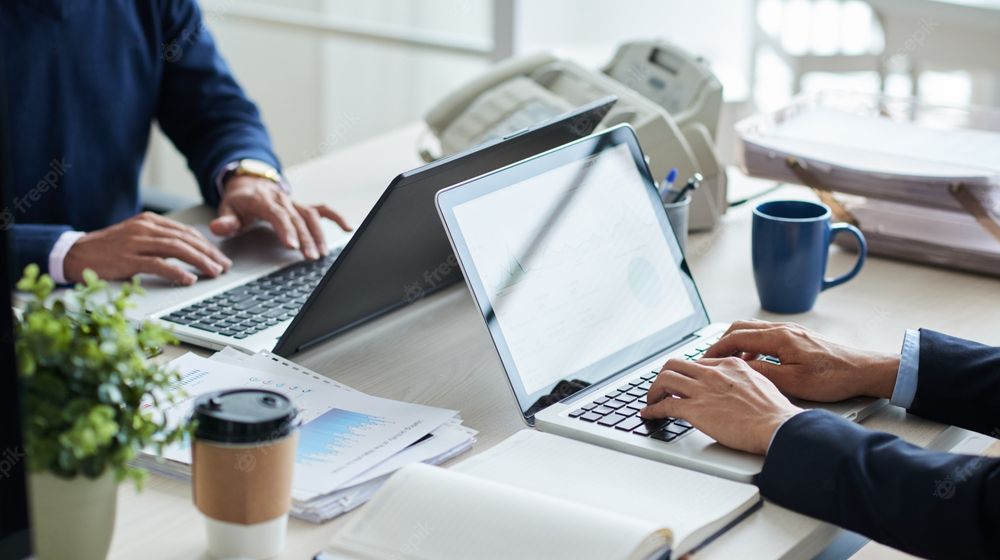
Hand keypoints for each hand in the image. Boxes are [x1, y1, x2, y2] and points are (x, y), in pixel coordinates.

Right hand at [64, 212, 231, 285]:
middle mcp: (145, 229)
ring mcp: (136, 243)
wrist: (75, 253)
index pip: (186, 232)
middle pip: (186, 239)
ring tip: (214, 272)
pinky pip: (158, 264)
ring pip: (177, 249)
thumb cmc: (109, 249)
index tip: (221, 257)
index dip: (207, 245)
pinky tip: (189, 279)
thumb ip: (161, 240)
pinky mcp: (127, 259)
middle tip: (224, 266)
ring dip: (200, 261)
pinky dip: (176, 271)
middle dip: (209, 253)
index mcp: (150, 221)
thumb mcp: (137, 237)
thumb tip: (191, 250)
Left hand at [210, 176, 350, 260]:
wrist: (250, 184)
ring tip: (321, 253)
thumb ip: (225, 220)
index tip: (292, 245)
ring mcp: (295, 202)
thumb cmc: (240, 202)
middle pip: (297, 219)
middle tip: (309, 257)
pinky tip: (347, 228)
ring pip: (311, 216)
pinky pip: (323, 210)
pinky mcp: (303, 206)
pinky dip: (336, 218)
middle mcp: (282, 199)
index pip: (277, 214)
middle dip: (305, 239)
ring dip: (318, 235)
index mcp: (263, 199)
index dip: (286, 229)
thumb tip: (219, 227)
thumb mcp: (227, 209)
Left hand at [641, 357, 802, 454]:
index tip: (682, 381)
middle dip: (664, 376)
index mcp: (730, 365)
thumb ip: (744, 380)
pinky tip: (649, 414)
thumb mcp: (761, 383)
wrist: (777, 426)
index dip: (686, 373)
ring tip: (651, 400)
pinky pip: (665, 405)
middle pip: (675, 365)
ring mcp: (702, 390)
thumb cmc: (774, 412)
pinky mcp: (695, 410)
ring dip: (653, 391)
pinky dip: (652, 409)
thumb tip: (737, 388)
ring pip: (664, 380)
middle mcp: (713, 373)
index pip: (698, 363)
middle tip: (661, 388)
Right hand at [703, 320, 899, 401]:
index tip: (703, 359)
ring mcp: (791, 331)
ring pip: (753, 330)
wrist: (863, 370)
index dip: (716, 348)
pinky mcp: (798, 336)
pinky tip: (755, 362)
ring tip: (728, 362)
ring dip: (737, 343)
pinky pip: (766, 335)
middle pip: (741, 327)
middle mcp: (783, 329)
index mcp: (779, 337)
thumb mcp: (793, 381)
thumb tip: (739, 367)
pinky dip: (752, 345)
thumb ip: (763, 372)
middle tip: (710, 359)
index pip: (736, 337)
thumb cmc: (833, 377)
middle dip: (721, 342)